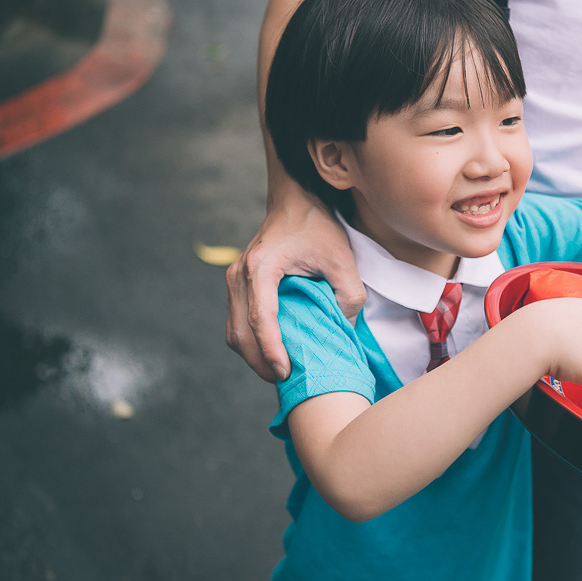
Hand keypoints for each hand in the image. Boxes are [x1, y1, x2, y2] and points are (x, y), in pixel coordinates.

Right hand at [226, 192, 366, 381]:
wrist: (295, 199)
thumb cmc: (317, 226)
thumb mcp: (342, 259)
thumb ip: (349, 295)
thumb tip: (342, 329)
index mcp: (261, 268)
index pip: (260, 319)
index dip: (271, 350)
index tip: (286, 372)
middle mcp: (240, 275)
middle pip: (239, 332)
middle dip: (259, 362)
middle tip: (284, 381)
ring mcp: (234, 279)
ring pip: (233, 330)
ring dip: (252, 355)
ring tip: (278, 371)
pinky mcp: (238, 283)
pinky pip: (236, 320)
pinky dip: (250, 341)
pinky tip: (272, 351)